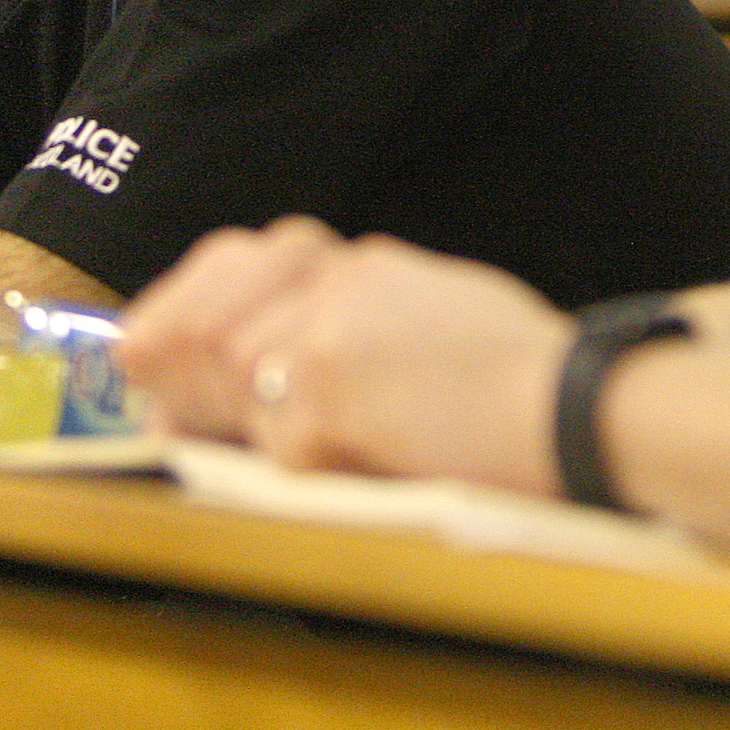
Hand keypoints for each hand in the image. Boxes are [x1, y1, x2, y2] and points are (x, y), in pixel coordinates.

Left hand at [120, 221, 575, 495]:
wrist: (580, 405)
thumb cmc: (511, 381)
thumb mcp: (416, 323)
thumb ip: (327, 334)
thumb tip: (211, 391)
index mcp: (352, 257)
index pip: (225, 264)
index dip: (173, 318)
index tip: (150, 363)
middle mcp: (331, 275)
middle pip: (202, 326)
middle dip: (187, 388)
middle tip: (195, 430)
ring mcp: (325, 326)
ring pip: (226, 386)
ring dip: (251, 434)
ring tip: (317, 450)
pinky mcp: (329, 386)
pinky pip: (274, 448)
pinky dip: (308, 472)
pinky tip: (366, 463)